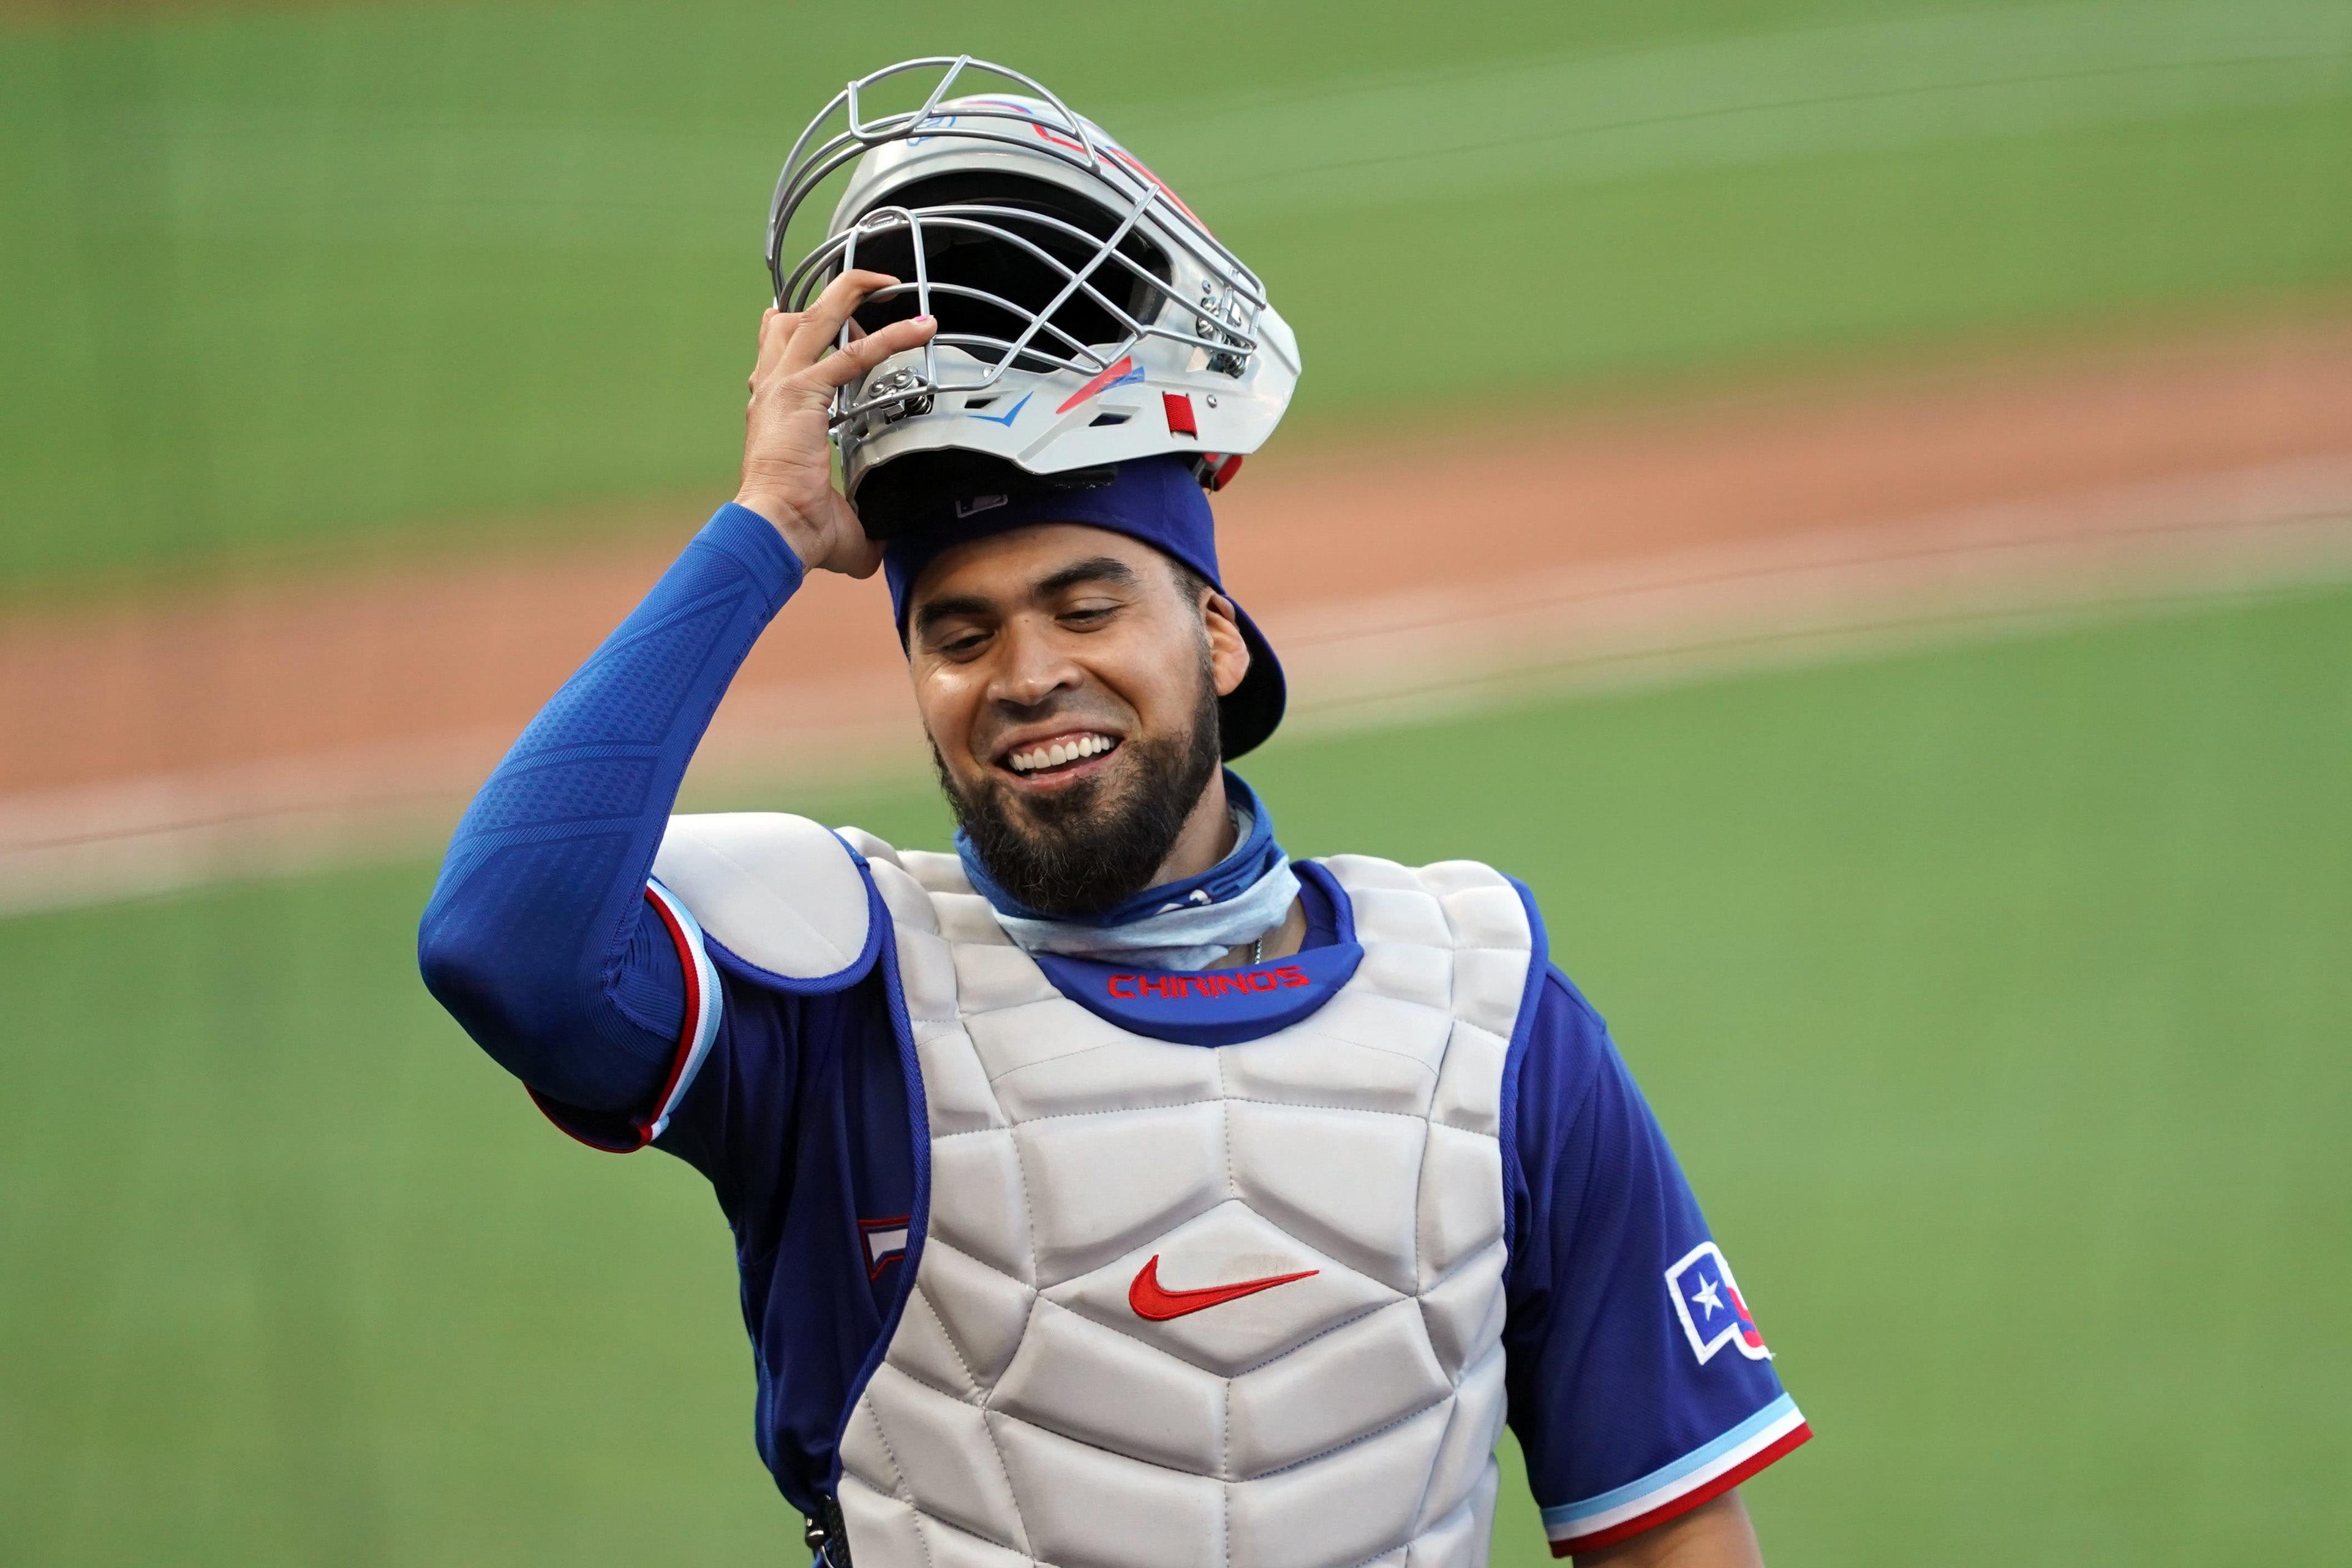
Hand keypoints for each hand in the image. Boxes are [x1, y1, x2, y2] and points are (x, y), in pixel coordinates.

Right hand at [733, 271, 936, 576]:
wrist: (773, 531)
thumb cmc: (796, 530)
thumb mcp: (834, 515)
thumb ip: (859, 518)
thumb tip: (886, 543)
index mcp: (774, 411)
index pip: (781, 352)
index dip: (803, 328)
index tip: (828, 318)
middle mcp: (773, 390)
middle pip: (795, 321)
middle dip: (833, 296)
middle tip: (870, 282)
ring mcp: (784, 386)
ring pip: (817, 319)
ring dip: (853, 293)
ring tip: (890, 281)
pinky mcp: (803, 392)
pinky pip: (852, 353)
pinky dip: (890, 337)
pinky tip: (921, 328)